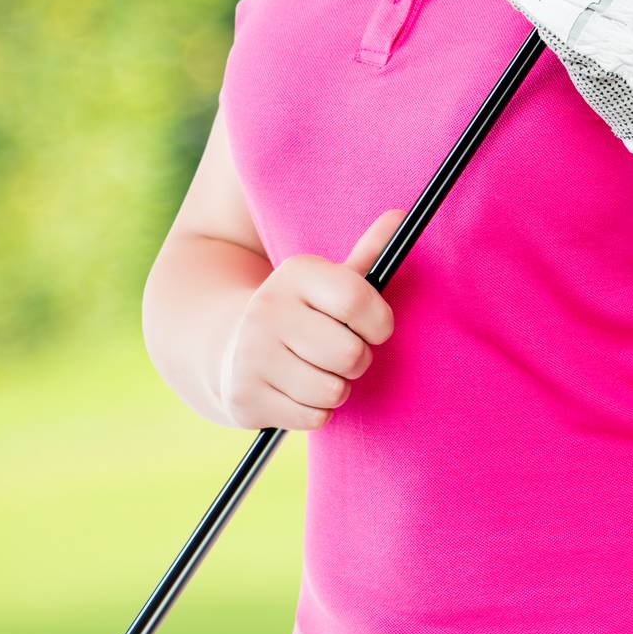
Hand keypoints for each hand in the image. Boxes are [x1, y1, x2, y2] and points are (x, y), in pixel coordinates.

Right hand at [218, 209, 403, 430]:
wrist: (230, 347)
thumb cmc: (302, 313)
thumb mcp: (329, 280)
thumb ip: (369, 253)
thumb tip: (403, 215)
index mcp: (295, 273)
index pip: (357, 299)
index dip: (380, 321)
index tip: (377, 327)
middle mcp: (268, 310)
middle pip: (351, 354)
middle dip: (359, 359)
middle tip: (344, 352)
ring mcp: (253, 355)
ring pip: (333, 391)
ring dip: (338, 388)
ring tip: (320, 370)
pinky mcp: (246, 398)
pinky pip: (313, 418)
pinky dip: (316, 411)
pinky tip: (299, 391)